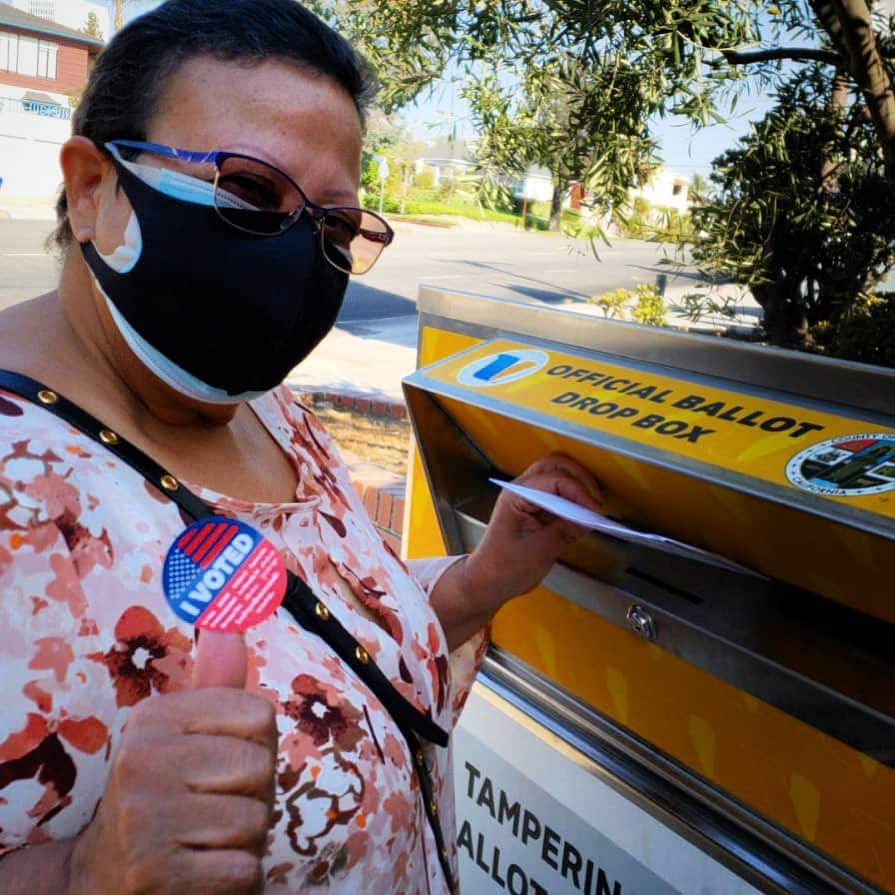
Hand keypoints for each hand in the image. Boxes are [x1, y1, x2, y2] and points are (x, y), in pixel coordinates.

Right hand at [69, 632, 276, 894]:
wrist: (107, 878)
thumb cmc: (170, 795)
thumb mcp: (186, 733)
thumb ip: (216, 679)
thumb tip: (229, 618)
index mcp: (153, 717)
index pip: (259, 716)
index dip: (254, 748)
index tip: (218, 766)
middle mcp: (140, 760)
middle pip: (260, 766)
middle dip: (252, 796)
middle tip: (212, 809)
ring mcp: (143, 818)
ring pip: (254, 820)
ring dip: (242, 841)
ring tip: (204, 840)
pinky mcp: (153, 873)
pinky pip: (244, 869)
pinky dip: (234, 878)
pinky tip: (199, 871)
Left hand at [463, 454, 602, 610]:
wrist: (487, 582)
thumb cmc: (501, 568)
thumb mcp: (540, 551)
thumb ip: (566, 530)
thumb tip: (589, 518)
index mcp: (515, 496)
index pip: (554, 479)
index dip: (578, 492)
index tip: (594, 510)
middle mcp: (520, 491)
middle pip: (556, 466)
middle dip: (580, 480)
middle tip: (596, 502)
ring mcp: (527, 498)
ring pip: (558, 474)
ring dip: (578, 486)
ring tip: (592, 506)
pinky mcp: (535, 508)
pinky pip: (558, 492)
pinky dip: (573, 498)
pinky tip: (582, 513)